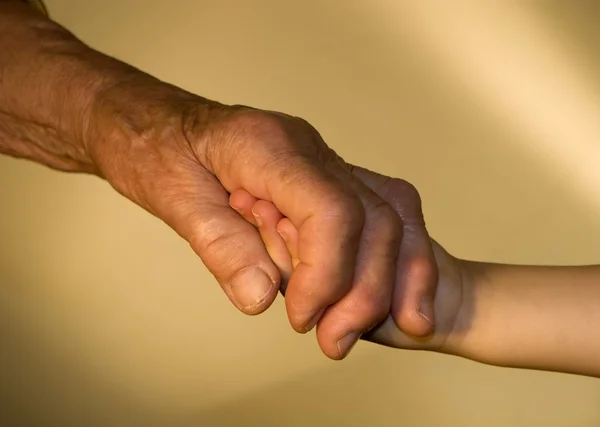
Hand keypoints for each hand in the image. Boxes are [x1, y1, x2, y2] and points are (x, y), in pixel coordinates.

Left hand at [85, 80, 437, 358]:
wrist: (158, 126)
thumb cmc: (159, 152)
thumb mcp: (174, 202)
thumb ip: (223, 248)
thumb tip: (262, 298)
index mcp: (268, 147)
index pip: (331, 210)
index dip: (327, 273)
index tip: (301, 317)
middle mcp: (310, 150)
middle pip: (375, 219)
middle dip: (363, 291)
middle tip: (333, 341)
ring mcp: (326, 163)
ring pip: (391, 219)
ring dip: (384, 282)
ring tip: (349, 331)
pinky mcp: (329, 182)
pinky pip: (380, 218)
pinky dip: (387, 263)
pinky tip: (380, 300)